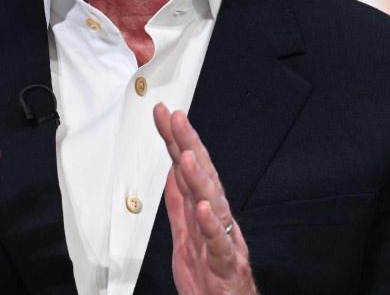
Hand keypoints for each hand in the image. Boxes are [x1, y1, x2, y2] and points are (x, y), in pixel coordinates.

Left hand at [153, 103, 257, 294]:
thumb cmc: (208, 276)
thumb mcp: (184, 235)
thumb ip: (178, 204)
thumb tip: (171, 171)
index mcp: (204, 210)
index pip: (189, 167)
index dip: (177, 139)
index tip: (165, 114)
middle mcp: (216, 218)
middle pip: (203, 175)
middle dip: (189, 144)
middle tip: (176, 117)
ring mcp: (223, 238)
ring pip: (213, 203)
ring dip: (200, 178)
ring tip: (187, 156)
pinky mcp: (225, 263)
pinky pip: (219, 243)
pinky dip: (211, 225)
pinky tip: (204, 208)